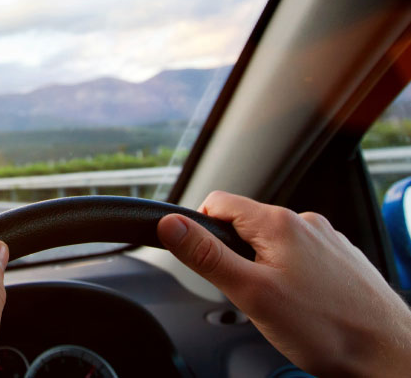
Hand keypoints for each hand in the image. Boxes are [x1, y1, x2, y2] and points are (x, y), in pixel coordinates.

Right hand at [158, 191, 410, 376]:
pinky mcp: (342, 259)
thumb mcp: (250, 293)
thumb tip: (170, 225)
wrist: (389, 356)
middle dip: (235, 257)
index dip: (201, 230)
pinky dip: (293, 276)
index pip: (217, 203)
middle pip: (245, 225)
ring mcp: (327, 239)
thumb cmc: (327, 329)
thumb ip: (206, 256)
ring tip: (281, 305)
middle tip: (249, 295)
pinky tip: (305, 305)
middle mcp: (305, 222)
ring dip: (264, 267)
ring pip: (273, 244)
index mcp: (278, 223)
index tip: (207, 262)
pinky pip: (301, 257)